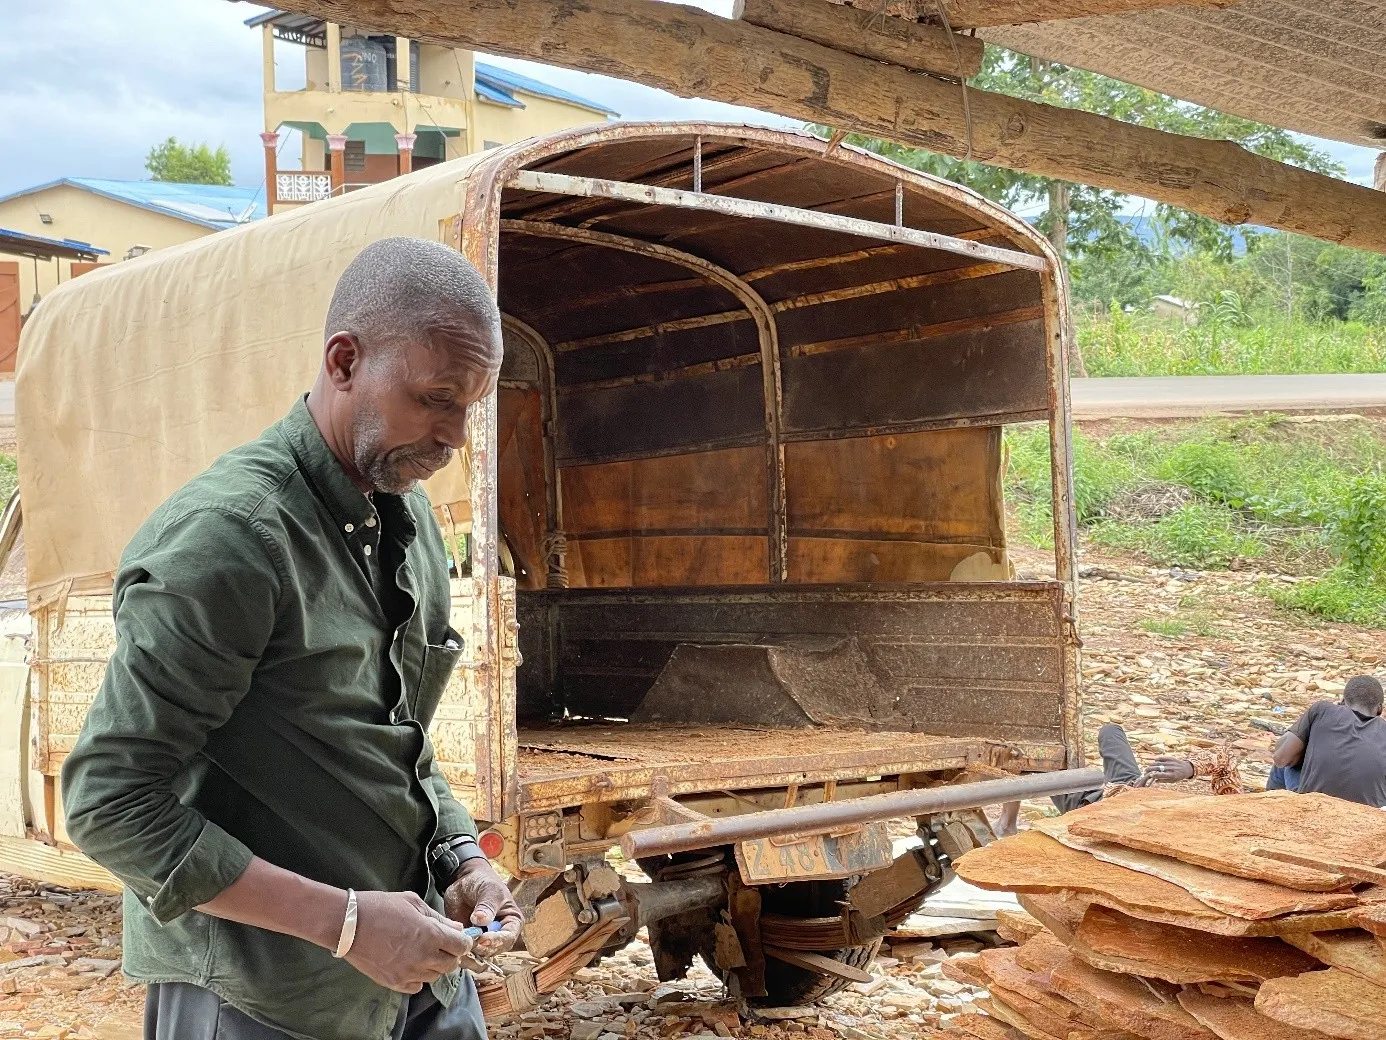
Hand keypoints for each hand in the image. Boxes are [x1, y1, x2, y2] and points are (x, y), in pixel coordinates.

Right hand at [345, 890, 472, 993]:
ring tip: (422, 952)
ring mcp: (408, 972)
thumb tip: (456, 928)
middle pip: (451, 964)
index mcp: (431, 934)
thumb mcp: (413, 903)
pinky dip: (418, 978)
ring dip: (434, 966)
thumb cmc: (380, 907)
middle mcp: (423, 957)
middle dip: (451, 954)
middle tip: (441, 944)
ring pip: (435, 976)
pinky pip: (416, 986)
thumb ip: (438, 917)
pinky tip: (410, 964)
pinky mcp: (394, 983)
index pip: (461, 946)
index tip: (459, 938)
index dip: (463, 941)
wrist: (347, 924)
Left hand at [443, 858, 522, 957]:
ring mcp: (483, 939)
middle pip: (494, 950)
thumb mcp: (488, 890)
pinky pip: (466, 953)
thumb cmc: (482, 882)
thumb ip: (487, 905)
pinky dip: (460, 952)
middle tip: (470, 940)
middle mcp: (500, 934)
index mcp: (511, 922)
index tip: (484, 938)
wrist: (464, 881)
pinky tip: (453, 945)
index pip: (508, 937)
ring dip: (470, 952)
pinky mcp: (469, 941)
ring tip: (460, 943)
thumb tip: (481, 920)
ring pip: (480, 955)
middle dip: (482, 948)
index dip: (497, 941)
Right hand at [1145, 756, 1194, 782]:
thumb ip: (1164, 780)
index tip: (1150, 775)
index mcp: (1172, 775)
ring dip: (1152, 764)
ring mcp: (1170, 763)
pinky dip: (1157, 759)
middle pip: (1158, 768)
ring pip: (1159, 762)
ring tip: (1148, 765)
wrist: (1187, 768)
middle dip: (1151, 769)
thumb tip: (1155, 781)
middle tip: (1145, 770)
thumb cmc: (1179, 776)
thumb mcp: (1173, 781)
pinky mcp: (1171, 758)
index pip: (1162, 775)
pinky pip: (1162, 758)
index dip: (1155, 775)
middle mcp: (1171, 768)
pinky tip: (1154, 760)